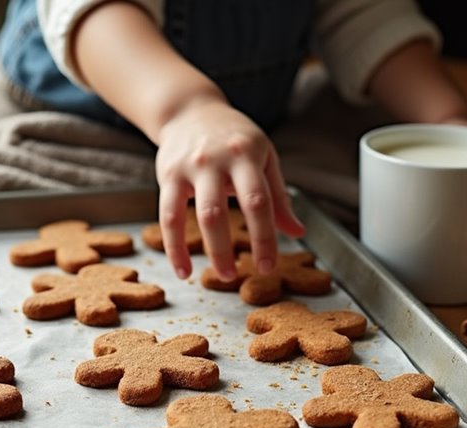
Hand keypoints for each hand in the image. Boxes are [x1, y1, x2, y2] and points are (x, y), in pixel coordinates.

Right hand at [154, 99, 304, 280]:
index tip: (268, 265)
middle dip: (232, 248)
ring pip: (198, 214)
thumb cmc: (234, 138)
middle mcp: (218, 159)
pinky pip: (168, 216)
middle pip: (224, 210)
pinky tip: (183, 270)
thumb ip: (278, 196)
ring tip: (222, 276)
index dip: (265, 237)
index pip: (259, 201)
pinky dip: (174, 247)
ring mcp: (191, 167)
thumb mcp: (263, 157)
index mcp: (247, 154)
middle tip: (242, 277)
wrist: (190, 111)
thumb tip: (298, 232)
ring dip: (210, 250)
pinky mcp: (168, 175)